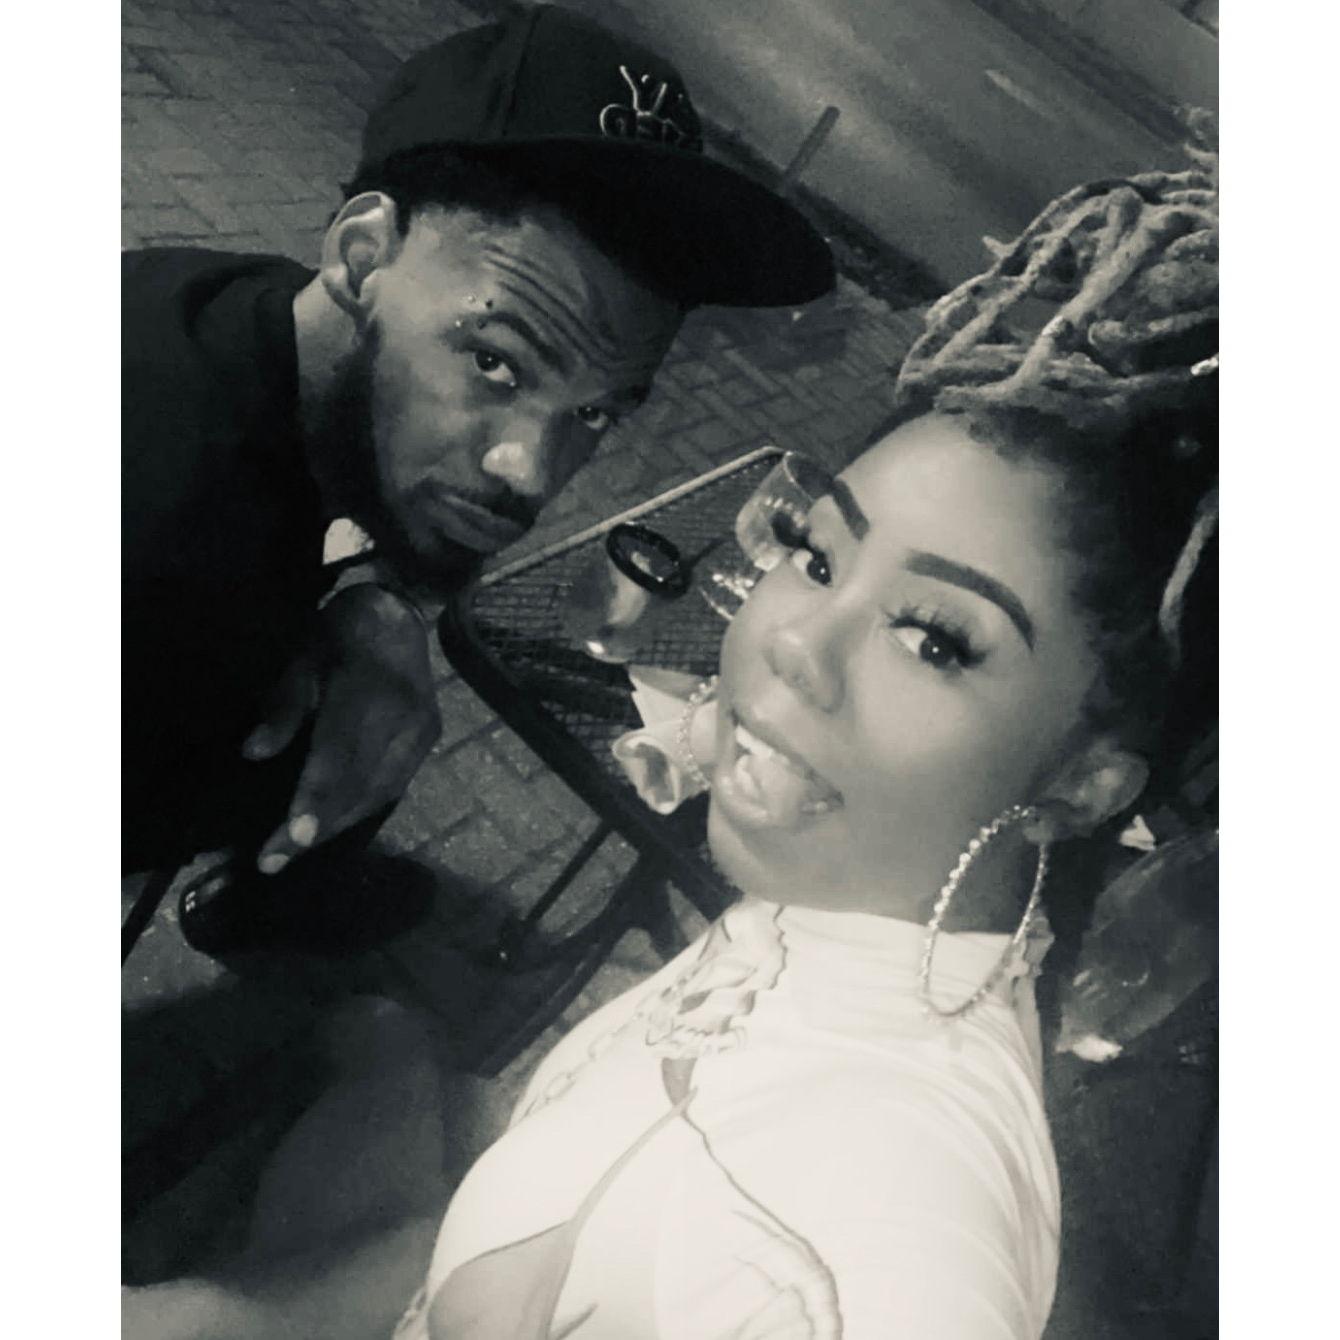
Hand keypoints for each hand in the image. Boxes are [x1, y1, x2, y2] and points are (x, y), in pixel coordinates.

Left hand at [243, 586, 441, 874]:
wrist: (398, 615)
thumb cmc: (339, 634)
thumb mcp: (302, 658)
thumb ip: (283, 707)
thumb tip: (254, 753)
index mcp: (368, 688)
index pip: (339, 753)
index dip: (315, 797)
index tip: (291, 839)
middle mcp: (403, 714)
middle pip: (359, 783)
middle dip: (316, 826)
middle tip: (273, 860)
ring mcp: (422, 729)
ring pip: (378, 792)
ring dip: (336, 824)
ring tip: (295, 850)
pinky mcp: (429, 738)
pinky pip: (393, 785)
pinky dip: (359, 808)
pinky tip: (330, 823)